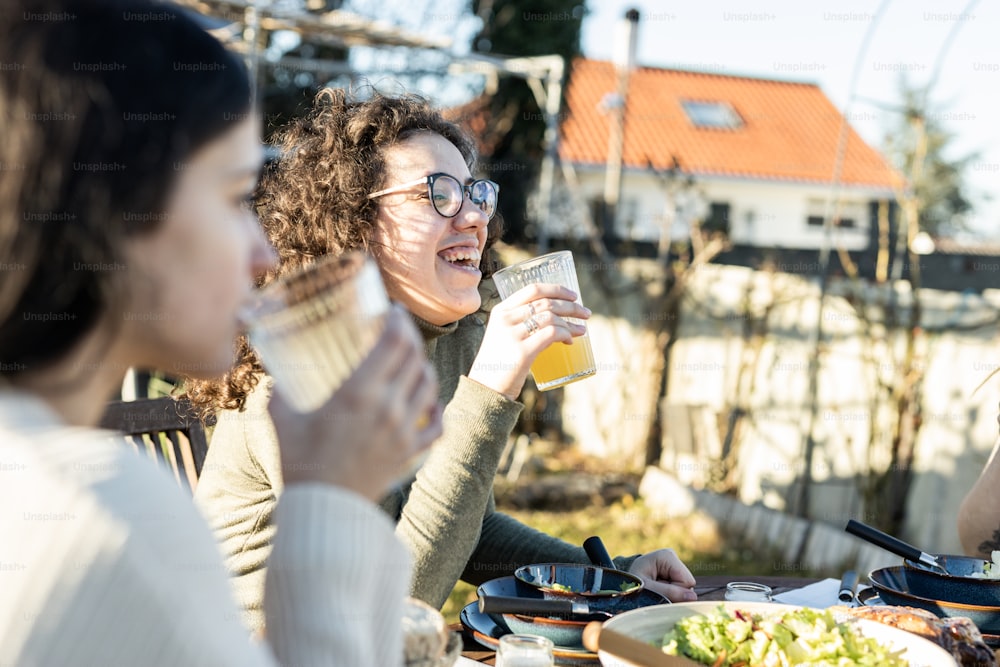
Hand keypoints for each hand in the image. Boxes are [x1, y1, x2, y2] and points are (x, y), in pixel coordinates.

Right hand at [269, 307, 442, 500]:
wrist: (324, 512)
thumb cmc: (300, 464)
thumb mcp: (282, 421)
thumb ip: (279, 394)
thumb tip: (273, 377)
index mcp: (358, 393)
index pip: (394, 342)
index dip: (399, 321)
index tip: (393, 312)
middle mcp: (388, 407)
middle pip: (414, 358)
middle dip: (410, 338)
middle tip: (400, 332)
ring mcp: (404, 431)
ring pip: (429, 386)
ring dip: (423, 368)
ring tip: (411, 362)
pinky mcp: (410, 453)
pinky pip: (436, 425)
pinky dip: (436, 409)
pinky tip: (430, 403)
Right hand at [468, 283, 590, 399]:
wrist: (485, 389)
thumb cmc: (498, 364)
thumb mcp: (503, 336)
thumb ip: (521, 325)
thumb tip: (555, 321)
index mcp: (501, 311)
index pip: (533, 289)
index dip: (557, 289)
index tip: (573, 295)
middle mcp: (506, 319)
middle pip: (545, 303)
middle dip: (571, 306)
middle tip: (585, 313)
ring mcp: (513, 335)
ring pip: (550, 317)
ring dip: (571, 322)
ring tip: (582, 329)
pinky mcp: (522, 352)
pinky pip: (551, 334)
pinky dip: (565, 334)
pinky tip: (570, 340)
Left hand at [627, 549, 697, 601]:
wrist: (622, 582)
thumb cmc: (631, 583)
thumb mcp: (646, 588)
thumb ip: (669, 592)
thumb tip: (693, 597)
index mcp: (667, 556)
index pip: (686, 581)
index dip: (674, 591)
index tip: (655, 589)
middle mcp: (673, 558)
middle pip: (688, 585)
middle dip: (673, 594)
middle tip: (654, 592)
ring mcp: (673, 566)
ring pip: (685, 590)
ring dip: (671, 595)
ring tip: (654, 591)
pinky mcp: (673, 574)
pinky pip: (681, 591)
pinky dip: (670, 595)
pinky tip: (657, 591)